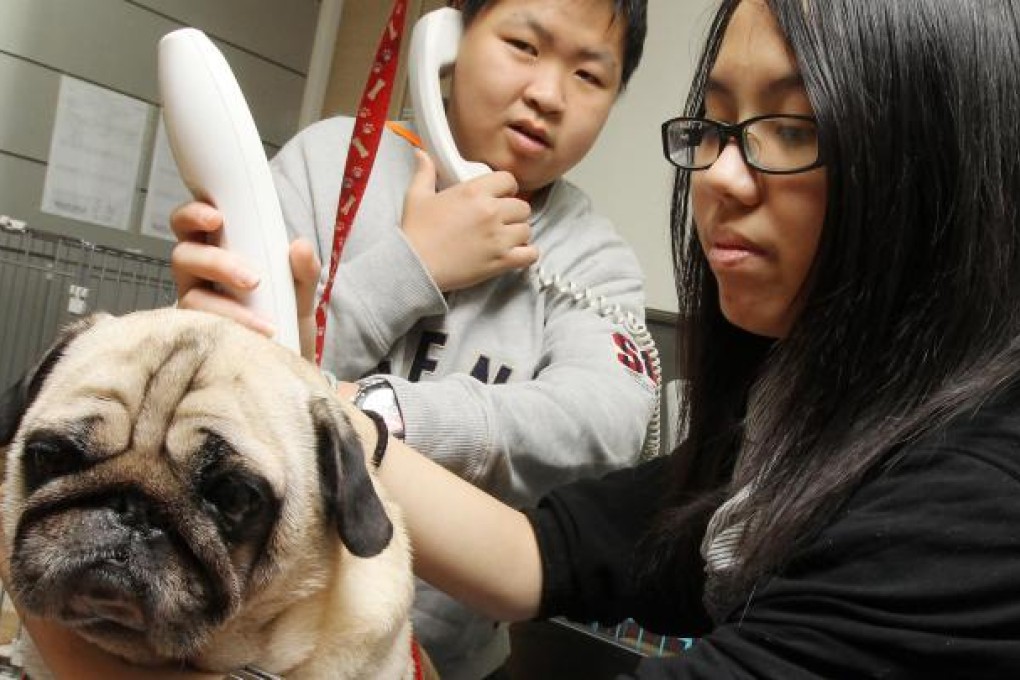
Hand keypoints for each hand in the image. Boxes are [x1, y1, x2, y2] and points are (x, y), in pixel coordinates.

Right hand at [169, 202, 321, 362]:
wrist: (291, 352)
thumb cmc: (285, 308)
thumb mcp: (301, 286)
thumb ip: (304, 266)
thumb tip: (300, 246)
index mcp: (215, 248)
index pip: (190, 224)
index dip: (193, 215)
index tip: (216, 217)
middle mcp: (197, 275)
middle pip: (183, 256)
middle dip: (214, 262)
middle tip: (253, 280)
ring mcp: (195, 305)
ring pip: (191, 296)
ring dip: (228, 306)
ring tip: (265, 321)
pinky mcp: (199, 334)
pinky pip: (203, 329)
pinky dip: (234, 329)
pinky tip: (261, 334)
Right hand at [401, 150, 538, 291]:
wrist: (414, 265)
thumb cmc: (416, 232)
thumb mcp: (417, 196)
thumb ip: (425, 172)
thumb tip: (421, 154)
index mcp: (474, 192)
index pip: (509, 180)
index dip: (507, 188)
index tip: (501, 195)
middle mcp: (491, 212)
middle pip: (522, 206)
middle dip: (513, 212)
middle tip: (501, 220)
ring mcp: (499, 237)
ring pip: (527, 229)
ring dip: (518, 233)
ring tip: (504, 238)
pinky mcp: (501, 260)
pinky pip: (530, 254)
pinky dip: (526, 253)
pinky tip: (515, 252)